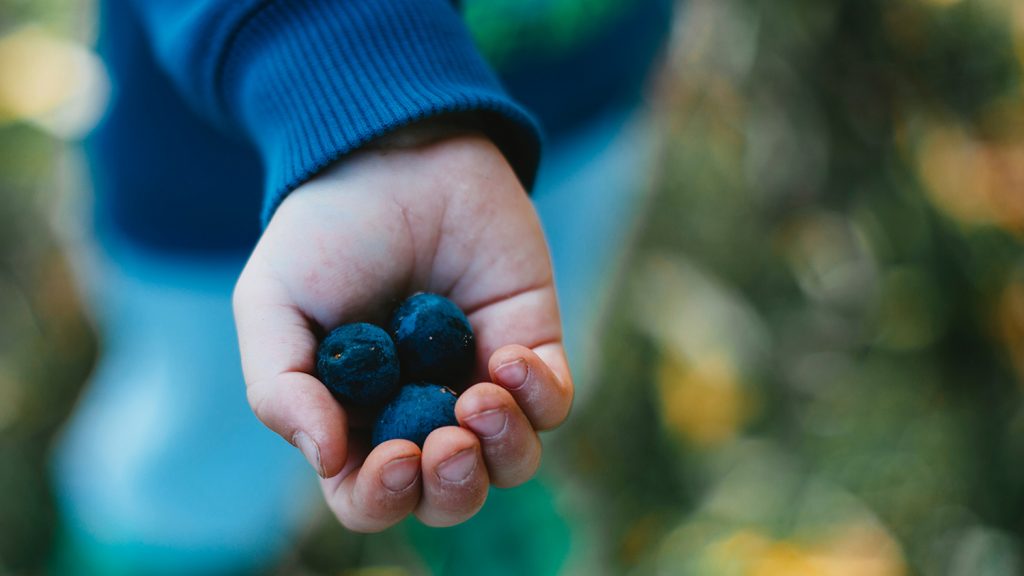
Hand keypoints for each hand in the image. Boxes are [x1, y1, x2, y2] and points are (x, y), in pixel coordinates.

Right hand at [233, 130, 572, 530]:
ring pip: (512, 462)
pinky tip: (510, 353)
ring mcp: (480, 380)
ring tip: (480, 397)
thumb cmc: (325, 232)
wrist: (395, 156)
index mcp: (357, 418)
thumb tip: (327, 460)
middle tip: (446, 443)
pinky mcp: (531, 343)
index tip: (394, 458)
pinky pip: (554, 402)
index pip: (371, 495)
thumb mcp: (273, 305)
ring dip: (503, 450)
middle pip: (449, 495)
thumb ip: (280, 387)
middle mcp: (422, 412)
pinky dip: (540, 396)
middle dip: (453, 488)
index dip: (383, 498)